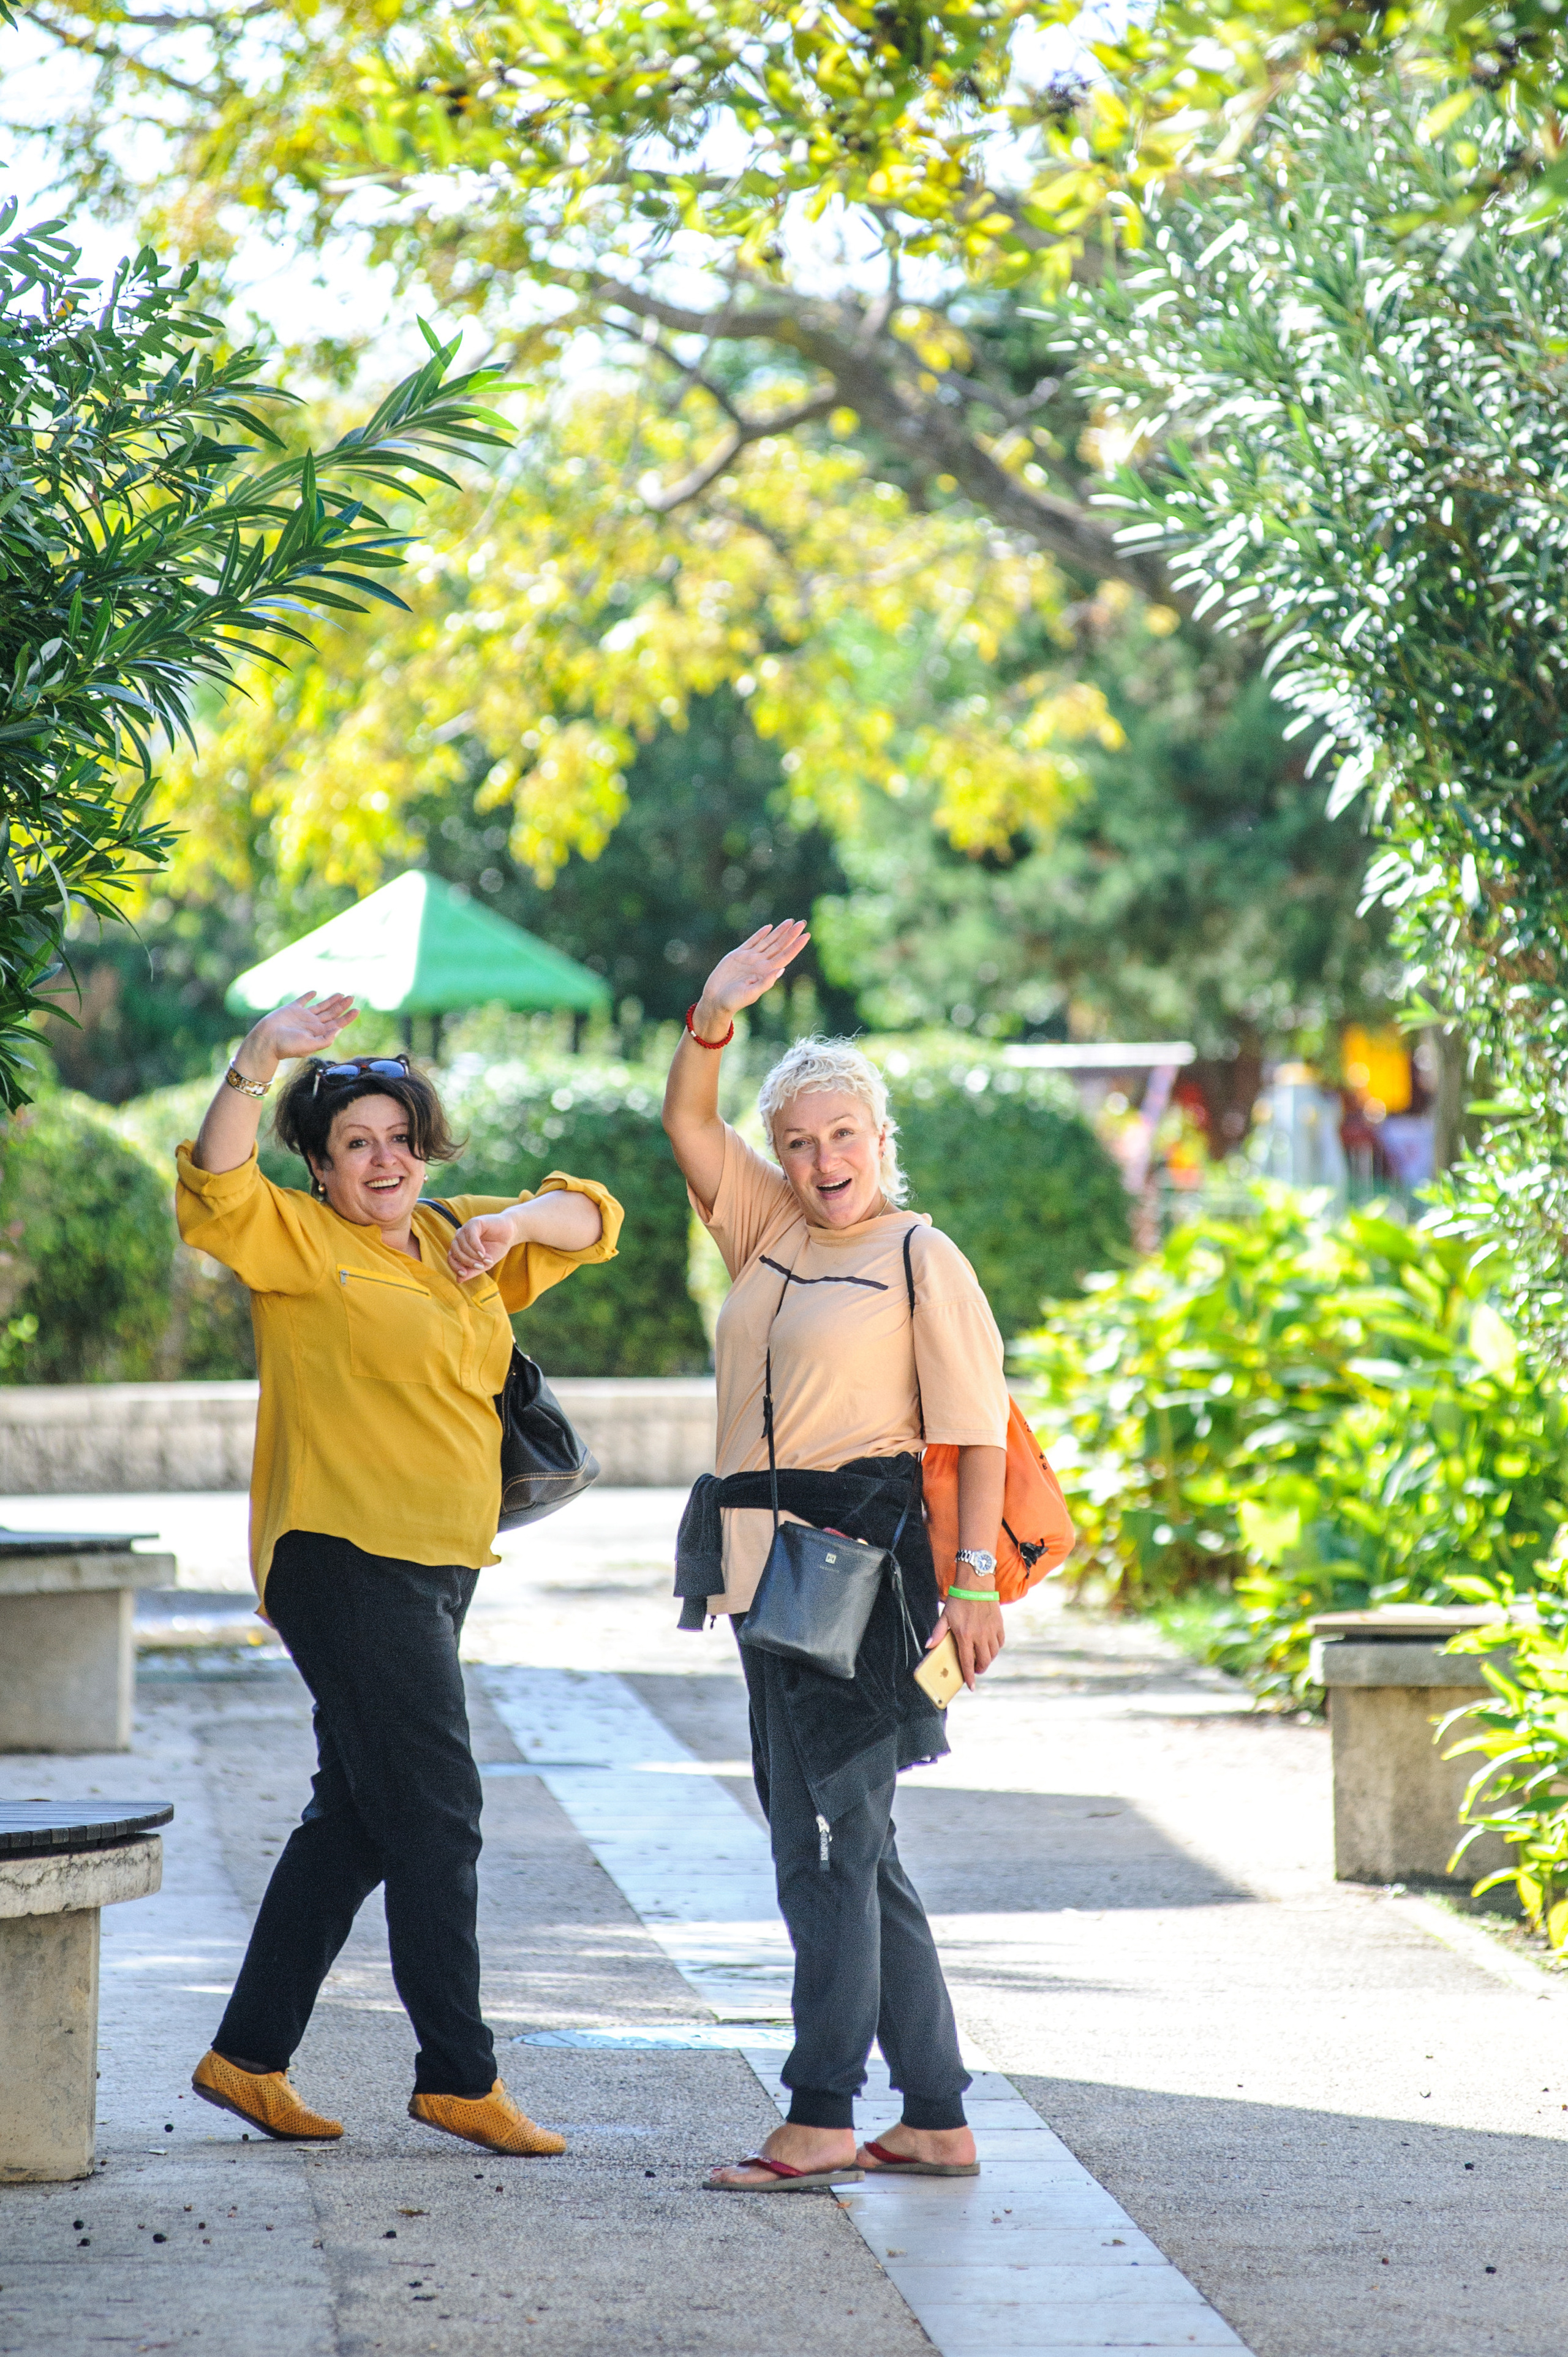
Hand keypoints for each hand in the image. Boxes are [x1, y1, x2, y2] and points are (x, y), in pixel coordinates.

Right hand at [244, 993, 358, 1072]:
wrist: (266, 1040)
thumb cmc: (287, 1046)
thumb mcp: (309, 1045)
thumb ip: (326, 1039)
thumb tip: (339, 1030)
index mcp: (318, 1034)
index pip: (337, 1024)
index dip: (347, 1017)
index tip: (357, 1010)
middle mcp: (312, 1025)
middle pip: (331, 1014)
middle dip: (342, 1006)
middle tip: (352, 997)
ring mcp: (302, 1017)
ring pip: (321, 1006)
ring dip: (331, 1001)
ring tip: (341, 994)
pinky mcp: (292, 1009)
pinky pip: (302, 1001)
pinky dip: (309, 996)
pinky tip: (315, 992)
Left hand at [445, 1212, 519, 1282]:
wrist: (511, 1234)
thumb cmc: (497, 1247)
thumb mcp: (484, 1264)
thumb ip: (472, 1271)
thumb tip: (458, 1280)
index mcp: (460, 1246)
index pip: (451, 1257)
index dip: (455, 1266)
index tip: (463, 1274)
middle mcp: (460, 1237)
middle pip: (455, 1251)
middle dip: (467, 1262)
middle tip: (480, 1267)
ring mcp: (466, 1229)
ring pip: (462, 1245)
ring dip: (473, 1255)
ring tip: (485, 1260)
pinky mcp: (474, 1222)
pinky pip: (470, 1237)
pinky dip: (476, 1247)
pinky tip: (483, 1253)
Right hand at [694, 922, 809, 1030]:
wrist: (715, 1000)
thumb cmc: (733, 1001)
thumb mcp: (751, 994)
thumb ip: (766, 982)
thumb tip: (781, 969)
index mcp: (766, 972)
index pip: (785, 956)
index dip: (796, 946)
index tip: (806, 935)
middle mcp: (760, 964)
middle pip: (779, 946)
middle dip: (791, 934)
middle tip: (802, 923)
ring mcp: (750, 958)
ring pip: (768, 941)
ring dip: (779, 931)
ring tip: (790, 921)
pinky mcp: (738, 955)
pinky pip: (752, 941)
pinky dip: (760, 934)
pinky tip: (769, 927)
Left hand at [929, 1593, 1004, 1688]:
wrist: (976, 1583)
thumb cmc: (958, 1599)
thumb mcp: (945, 1616)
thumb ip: (938, 1633)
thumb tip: (928, 1646)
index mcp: (964, 1636)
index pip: (967, 1662)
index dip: (969, 1677)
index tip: (971, 1687)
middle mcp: (980, 1636)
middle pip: (983, 1661)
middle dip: (980, 1669)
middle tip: (975, 1669)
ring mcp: (991, 1631)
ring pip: (993, 1654)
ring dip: (988, 1659)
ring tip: (982, 1658)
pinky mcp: (999, 1625)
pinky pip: (1000, 1643)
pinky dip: (996, 1648)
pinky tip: (990, 1646)